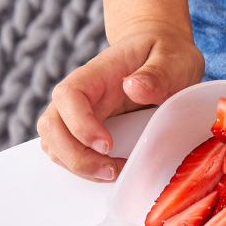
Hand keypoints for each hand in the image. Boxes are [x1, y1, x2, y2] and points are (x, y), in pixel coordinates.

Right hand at [37, 20, 203, 180]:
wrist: (161, 52)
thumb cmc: (166, 54)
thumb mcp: (173, 59)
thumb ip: (157, 74)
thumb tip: (132, 87)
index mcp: (98, 73)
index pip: (69, 96)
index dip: (80, 124)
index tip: (108, 144)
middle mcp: (81, 93)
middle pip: (52, 125)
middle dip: (75, 155)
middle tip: (111, 170)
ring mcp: (79, 111)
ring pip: (54, 142)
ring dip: (77, 165)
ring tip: (114, 173)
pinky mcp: (85, 127)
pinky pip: (68, 149)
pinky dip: (83, 166)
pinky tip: (111, 169)